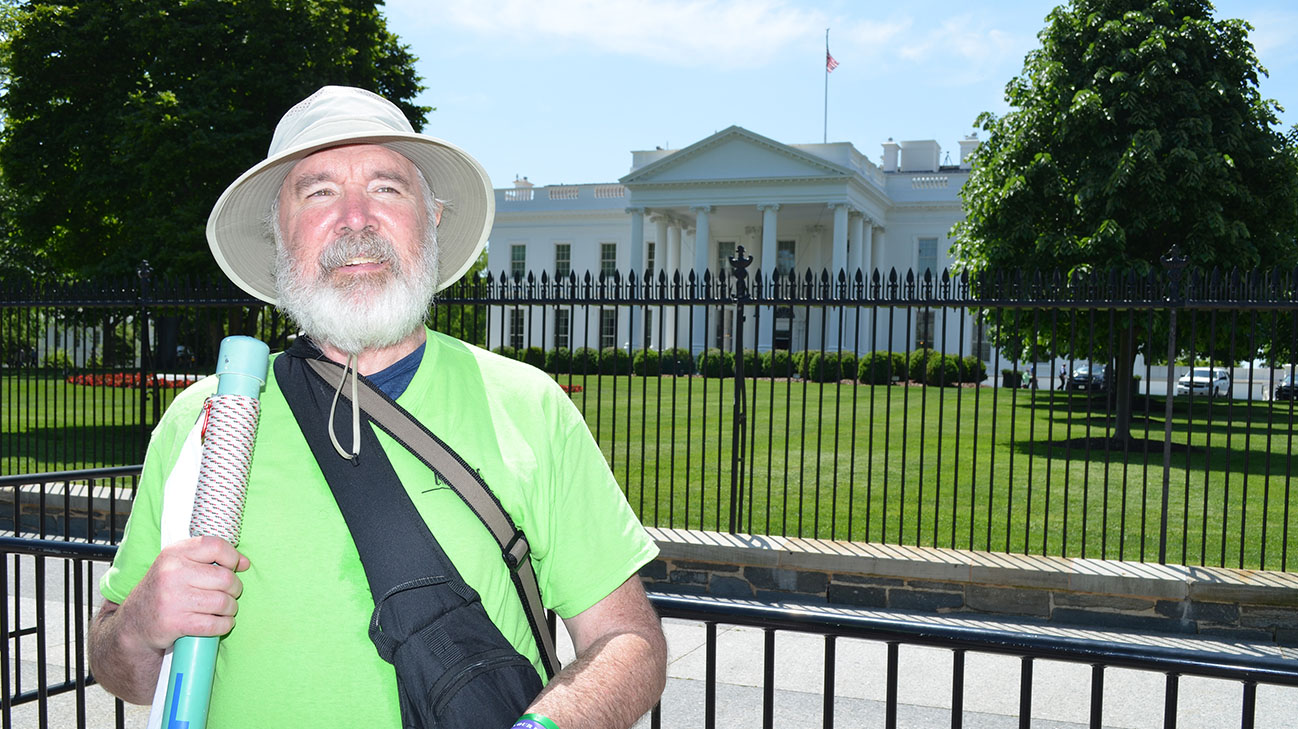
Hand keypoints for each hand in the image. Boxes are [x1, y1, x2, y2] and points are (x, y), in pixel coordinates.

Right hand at [117, 536, 250, 651]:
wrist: (134, 623)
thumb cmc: (163, 591)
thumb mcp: (176, 565)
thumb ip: (207, 558)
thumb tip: (244, 562)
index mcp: (174, 553)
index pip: (216, 546)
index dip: (233, 557)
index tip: (236, 567)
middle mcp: (172, 573)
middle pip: (225, 578)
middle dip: (235, 588)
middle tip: (229, 594)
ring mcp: (173, 598)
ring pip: (223, 602)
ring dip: (230, 609)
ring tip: (224, 609)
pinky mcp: (175, 623)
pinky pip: (215, 624)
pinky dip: (224, 625)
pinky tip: (220, 623)